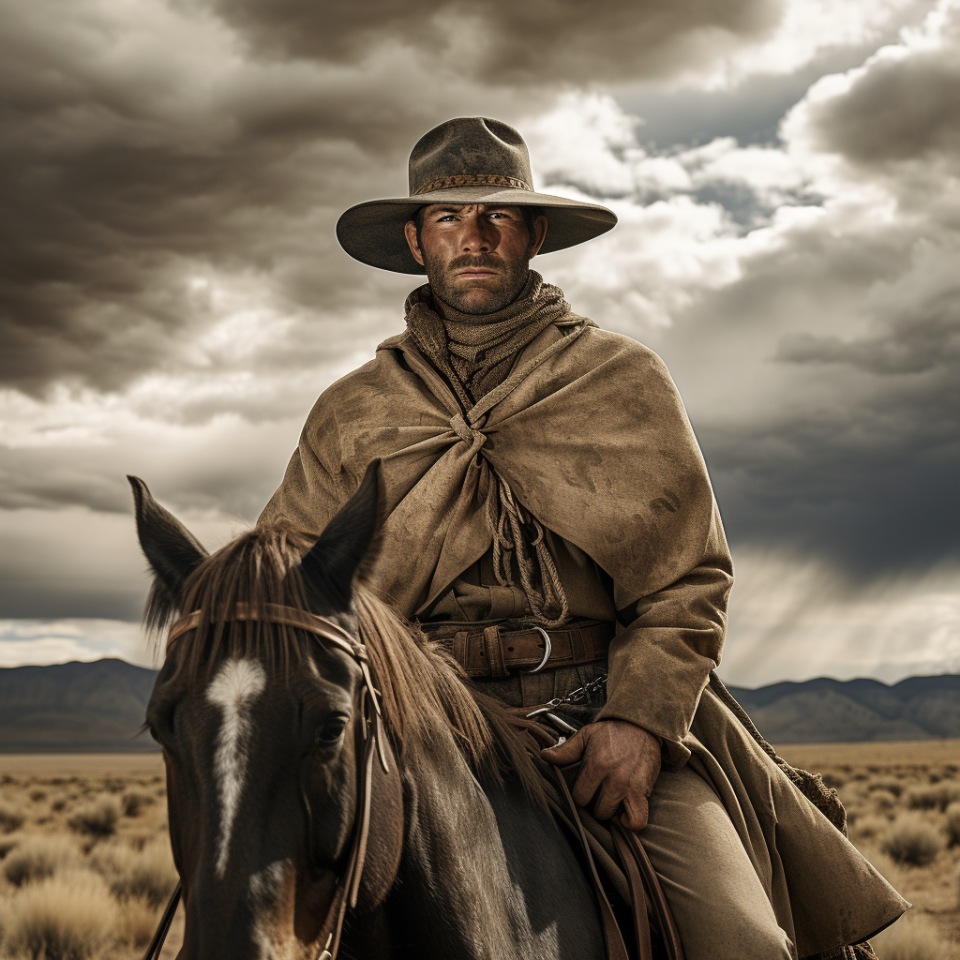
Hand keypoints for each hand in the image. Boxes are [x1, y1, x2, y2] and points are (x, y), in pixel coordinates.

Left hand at [540, 719, 660, 829]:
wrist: (641, 727)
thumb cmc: (612, 732)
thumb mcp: (586, 735)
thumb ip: (566, 750)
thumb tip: (545, 756)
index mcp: (596, 766)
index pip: (579, 797)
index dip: (580, 795)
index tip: (584, 789)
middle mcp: (613, 779)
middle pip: (596, 810)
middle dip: (594, 804)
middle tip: (597, 794)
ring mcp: (630, 788)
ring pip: (612, 816)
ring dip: (609, 812)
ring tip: (609, 801)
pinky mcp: (644, 793)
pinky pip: (637, 820)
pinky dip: (631, 822)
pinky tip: (625, 813)